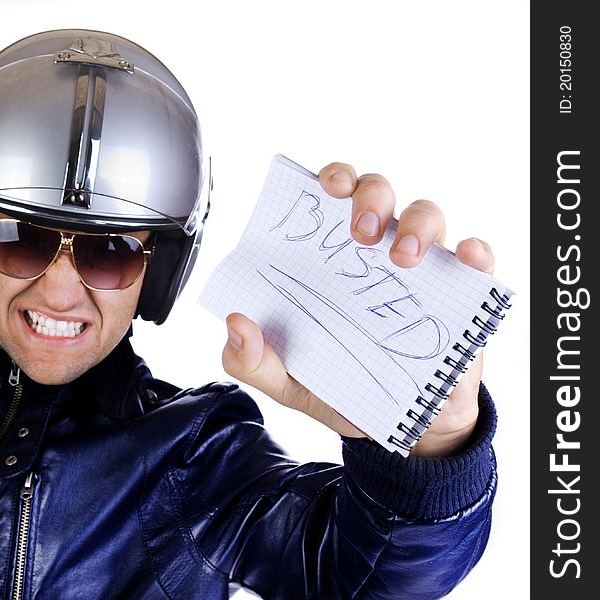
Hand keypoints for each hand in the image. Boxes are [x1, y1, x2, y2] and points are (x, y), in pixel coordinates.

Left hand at [221, 162, 495, 457]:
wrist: (396, 431)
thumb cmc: (339, 388)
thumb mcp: (285, 380)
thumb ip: (250, 359)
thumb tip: (236, 324)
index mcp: (329, 258)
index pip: (332, 197)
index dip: (332, 178)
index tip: (326, 189)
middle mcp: (376, 251)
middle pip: (379, 192)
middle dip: (370, 197)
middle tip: (359, 233)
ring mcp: (422, 268)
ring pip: (428, 215)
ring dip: (417, 224)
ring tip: (402, 260)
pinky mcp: (463, 294)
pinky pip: (477, 260)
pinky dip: (474, 253)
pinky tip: (467, 258)